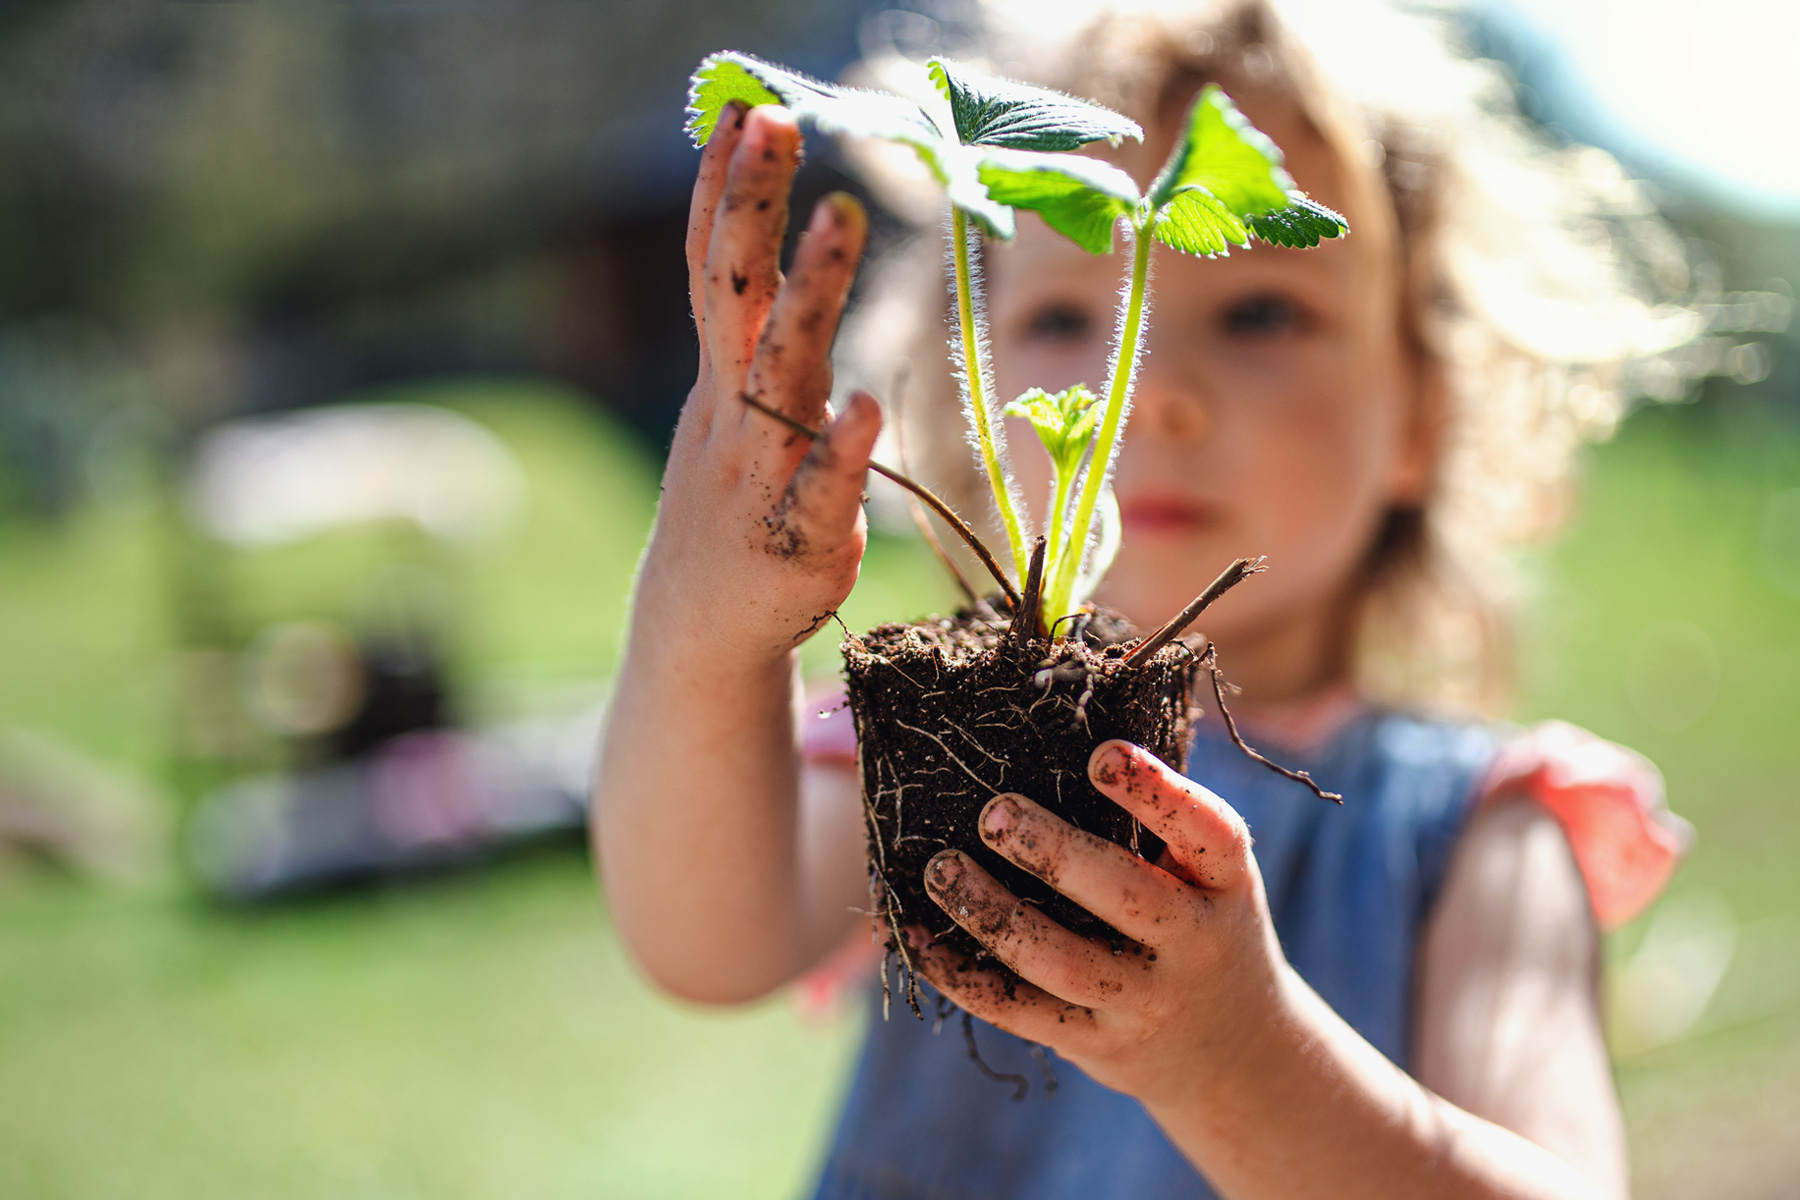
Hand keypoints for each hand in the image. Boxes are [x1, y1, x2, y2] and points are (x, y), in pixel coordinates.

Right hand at [640, 102, 880, 658]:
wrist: (700, 630)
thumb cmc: (734, 501)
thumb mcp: (731, 408)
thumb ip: (753, 334)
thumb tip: (767, 242)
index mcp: (723, 379)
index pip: (716, 269)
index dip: (727, 191)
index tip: (744, 108)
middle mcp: (733, 413)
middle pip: (737, 297)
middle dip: (753, 207)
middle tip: (774, 122)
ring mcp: (760, 473)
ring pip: (780, 375)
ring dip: (807, 296)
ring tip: (836, 220)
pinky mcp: (798, 539)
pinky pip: (820, 490)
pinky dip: (838, 451)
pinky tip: (862, 408)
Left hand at [914, 739, 1292, 1112]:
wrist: (1236, 1053)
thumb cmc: (1202, 924)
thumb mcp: (1210, 875)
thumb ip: (1158, 819)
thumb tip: (1062, 725)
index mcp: (1228, 885)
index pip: (1208, 833)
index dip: (1158, 793)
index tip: (1100, 754)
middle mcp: (1195, 946)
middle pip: (1126, 898)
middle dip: (1054, 854)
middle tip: (993, 812)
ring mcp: (1145, 1002)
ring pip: (1062, 962)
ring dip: (993, 913)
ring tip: (941, 869)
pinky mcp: (1097, 1042)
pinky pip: (1021, 1012)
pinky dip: (962, 975)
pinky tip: (918, 938)